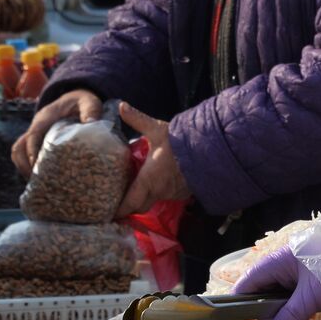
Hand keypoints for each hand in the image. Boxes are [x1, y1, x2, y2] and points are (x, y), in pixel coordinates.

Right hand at [12, 89, 102, 175]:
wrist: (76, 98)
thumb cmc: (82, 101)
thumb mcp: (89, 102)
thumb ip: (90, 110)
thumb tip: (91, 123)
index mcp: (45, 117)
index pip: (33, 134)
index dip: (32, 150)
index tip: (36, 165)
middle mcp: (37, 127)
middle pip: (19, 147)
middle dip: (24, 164)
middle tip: (36, 182)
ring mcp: (36, 136)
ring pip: (19, 153)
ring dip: (24, 168)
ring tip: (37, 185)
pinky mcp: (39, 143)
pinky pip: (26, 156)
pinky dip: (30, 167)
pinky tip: (42, 181)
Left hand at [115, 102, 191, 217]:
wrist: (212, 150)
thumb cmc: (181, 142)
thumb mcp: (157, 130)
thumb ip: (138, 120)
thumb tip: (121, 106)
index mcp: (148, 180)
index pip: (129, 203)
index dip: (118, 210)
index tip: (108, 213)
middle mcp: (159, 191)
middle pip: (139, 207)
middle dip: (129, 207)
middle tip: (119, 202)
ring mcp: (172, 193)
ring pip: (154, 200)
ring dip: (145, 198)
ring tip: (136, 190)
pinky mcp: (183, 192)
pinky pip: (167, 195)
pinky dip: (160, 192)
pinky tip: (159, 182)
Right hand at [232, 247, 320, 319]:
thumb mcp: (311, 296)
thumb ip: (290, 315)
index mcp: (279, 260)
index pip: (248, 282)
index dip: (235, 302)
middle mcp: (285, 263)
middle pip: (262, 291)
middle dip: (267, 310)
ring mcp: (298, 271)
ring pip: (279, 296)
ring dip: (284, 310)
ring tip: (301, 314)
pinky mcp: (310, 279)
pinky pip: (293, 296)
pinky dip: (294, 307)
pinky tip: (304, 313)